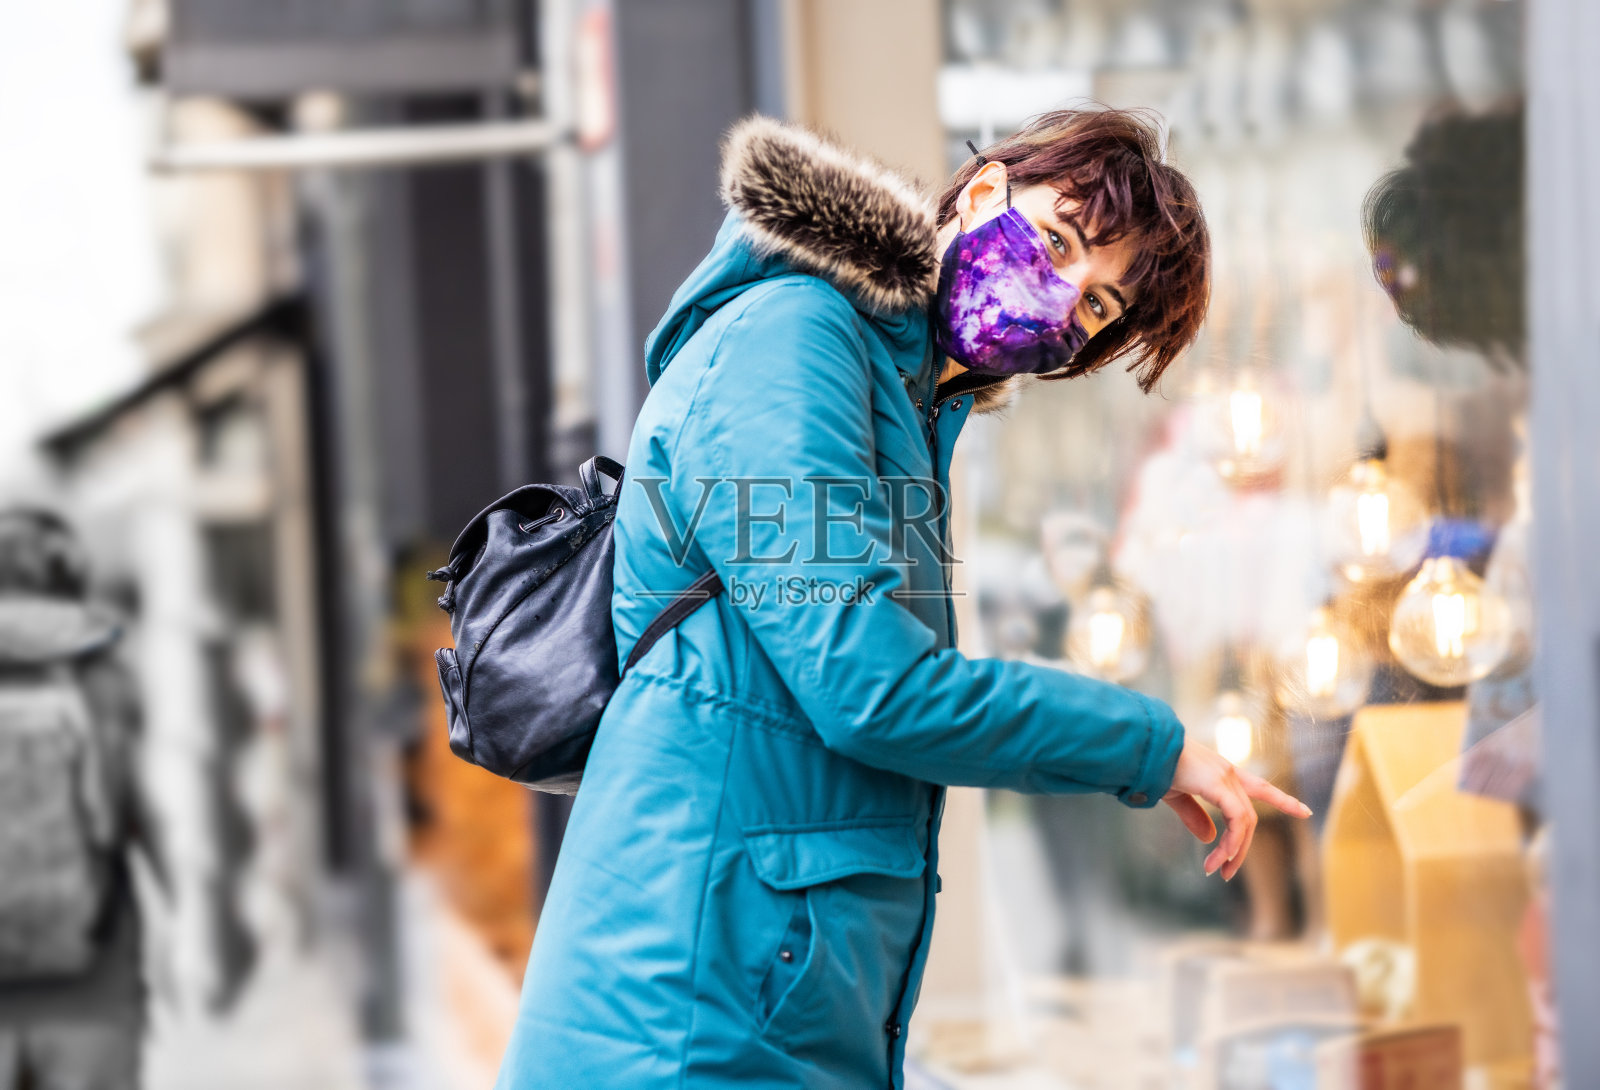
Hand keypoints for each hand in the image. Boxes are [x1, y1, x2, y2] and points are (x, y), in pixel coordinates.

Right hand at [1162, 736, 1311, 880]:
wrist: (1145, 749)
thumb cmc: (1157, 767)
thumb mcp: (1177, 795)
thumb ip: (1194, 816)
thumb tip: (1210, 838)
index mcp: (1222, 773)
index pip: (1261, 787)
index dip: (1284, 800)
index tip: (1306, 812)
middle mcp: (1230, 773)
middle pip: (1249, 817)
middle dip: (1242, 848)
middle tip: (1227, 873)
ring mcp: (1226, 776)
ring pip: (1245, 821)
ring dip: (1234, 850)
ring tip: (1219, 870)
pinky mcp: (1218, 783)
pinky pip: (1235, 817)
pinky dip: (1233, 838)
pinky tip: (1224, 854)